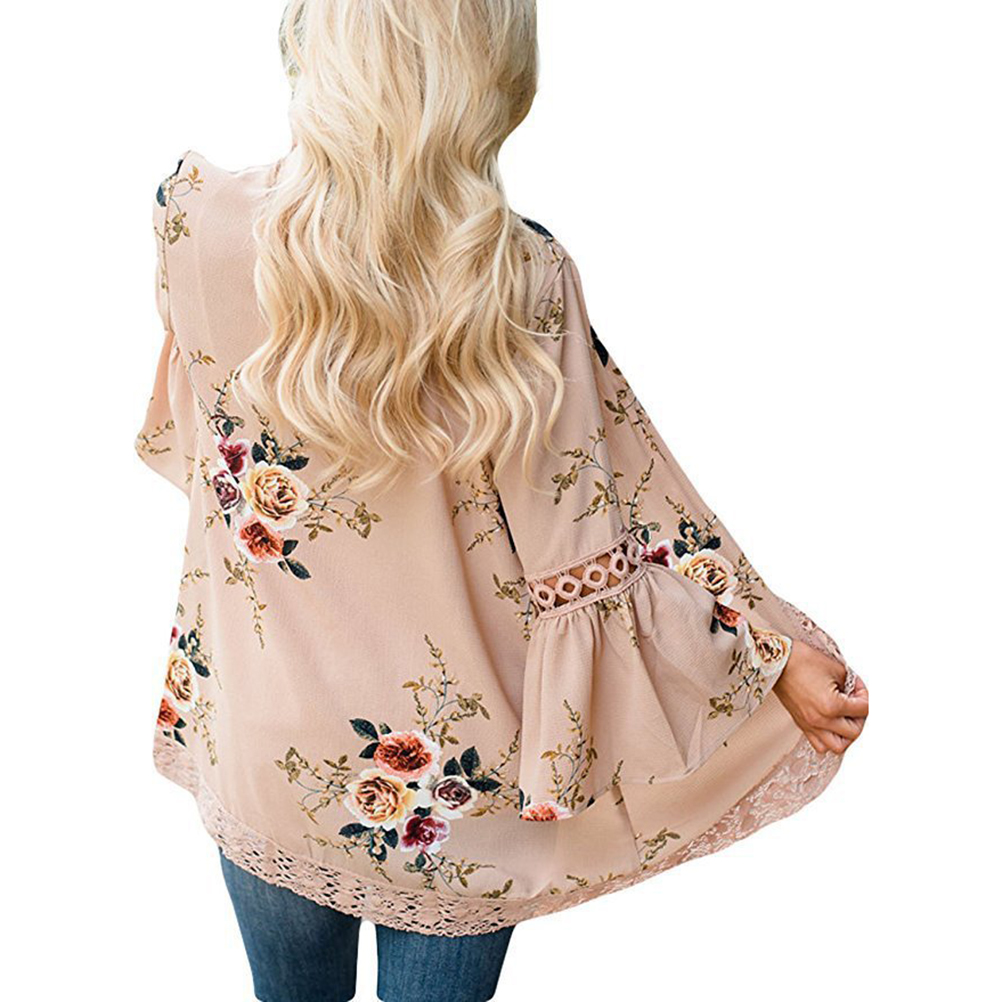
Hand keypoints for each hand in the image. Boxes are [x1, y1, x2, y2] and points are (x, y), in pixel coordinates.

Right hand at [773, 640, 868, 754]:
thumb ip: (850, 684)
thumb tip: (855, 693)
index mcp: (832, 705)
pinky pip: (819, 745)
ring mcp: (810, 724)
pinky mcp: (801, 724)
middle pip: (854, 732)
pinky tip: (831, 726)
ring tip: (846, 720)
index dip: (864, 695)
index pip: (863, 709)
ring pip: (837, 746)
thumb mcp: (835, 668)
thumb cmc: (801, 660)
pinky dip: (829, 740)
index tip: (858, 686)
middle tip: (856, 704)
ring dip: (846, 735)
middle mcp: (821, 720)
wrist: (777, 661)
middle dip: (860, 717)